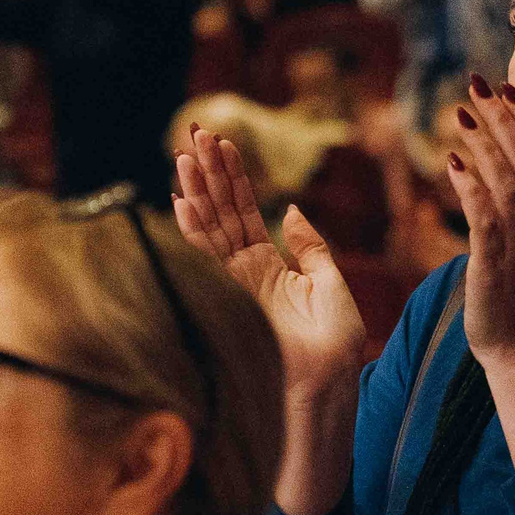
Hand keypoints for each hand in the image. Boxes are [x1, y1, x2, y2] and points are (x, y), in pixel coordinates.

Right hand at [174, 126, 366, 399]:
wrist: (327, 381)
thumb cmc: (334, 341)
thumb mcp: (331, 281)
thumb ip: (309, 245)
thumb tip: (290, 210)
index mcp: (270, 263)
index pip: (245, 210)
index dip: (234, 176)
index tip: (223, 143)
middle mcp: (246, 269)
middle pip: (222, 211)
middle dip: (208, 172)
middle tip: (194, 133)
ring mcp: (235, 282)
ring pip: (211, 226)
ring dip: (197, 190)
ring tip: (185, 154)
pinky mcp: (231, 296)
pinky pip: (208, 256)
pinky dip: (193, 229)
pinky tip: (181, 201)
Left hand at [446, 80, 514, 371]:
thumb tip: (503, 173)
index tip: (510, 90)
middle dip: (504, 119)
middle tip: (478, 85)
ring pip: (508, 185)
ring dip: (484, 145)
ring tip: (460, 114)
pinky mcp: (495, 268)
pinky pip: (486, 221)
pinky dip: (471, 189)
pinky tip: (453, 164)